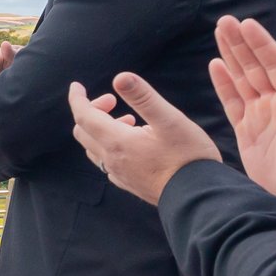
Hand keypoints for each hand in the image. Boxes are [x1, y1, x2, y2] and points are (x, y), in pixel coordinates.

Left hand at [66, 74, 220, 206]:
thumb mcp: (170, 120)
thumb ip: (144, 97)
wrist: (198, 198)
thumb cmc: (188, 157)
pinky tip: (135, 142)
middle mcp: (112, 160)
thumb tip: (120, 77)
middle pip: (84, 132)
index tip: (76, 86)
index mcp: (117, 142)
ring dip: (102, 129)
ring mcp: (119, 175)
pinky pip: (107, 162)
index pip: (84, 116)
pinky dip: (110, 145)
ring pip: (94, 148)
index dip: (77, 99)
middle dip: (92, 111)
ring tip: (130, 120)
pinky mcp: (129, 184)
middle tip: (114, 101)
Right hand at [208, 15, 275, 211]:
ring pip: (243, 78)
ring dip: (232, 56)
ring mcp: (261, 115)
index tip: (247, 25)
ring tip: (219, 33)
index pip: (275, 65)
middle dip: (241, 43)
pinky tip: (215, 65)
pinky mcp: (247, 129)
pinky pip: (232, 101)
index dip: (261, 44)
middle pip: (256, 66)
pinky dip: (224, 83)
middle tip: (226, 21)